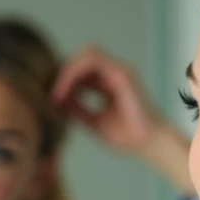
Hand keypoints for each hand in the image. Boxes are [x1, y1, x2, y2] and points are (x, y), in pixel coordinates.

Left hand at [51, 45, 168, 153]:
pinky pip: (92, 60)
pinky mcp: (122, 74)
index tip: (50, 99)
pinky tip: (63, 92)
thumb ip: (77, 109)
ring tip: (55, 93)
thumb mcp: (94, 122)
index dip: (63, 80)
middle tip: (50, 95)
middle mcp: (114, 74)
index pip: (81, 69)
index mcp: (109, 84)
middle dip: (62, 73)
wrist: (149, 146)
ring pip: (87, 53)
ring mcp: (119, 71)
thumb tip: (57, 100)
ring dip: (66, 71)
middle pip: (81, 58)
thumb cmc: (129, 138)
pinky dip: (74, 73)